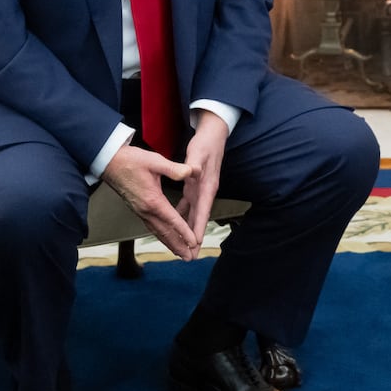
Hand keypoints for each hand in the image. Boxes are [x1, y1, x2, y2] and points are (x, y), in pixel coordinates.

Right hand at [102, 143, 197, 259]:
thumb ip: (175, 169)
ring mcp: (140, 211)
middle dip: (178, 246)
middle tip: (190, 258)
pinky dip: (161, 235)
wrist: (108, 162)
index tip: (194, 242)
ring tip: (181, 254)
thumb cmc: (131, 160)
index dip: (185, 232)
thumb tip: (192, 171)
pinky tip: (166, 238)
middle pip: (165, 233)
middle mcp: (146, 210)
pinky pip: (151, 227)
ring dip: (170, 244)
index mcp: (152, 200)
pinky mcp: (137, 209)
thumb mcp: (155, 161)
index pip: (172, 220)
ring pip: (157, 232)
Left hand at [176, 109, 228, 243]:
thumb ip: (195, 163)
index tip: (195, 242)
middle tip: (190, 256)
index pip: (202, 209)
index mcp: (206, 185)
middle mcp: (205, 191)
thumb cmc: (206, 143)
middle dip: (195, 237)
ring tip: (184, 247)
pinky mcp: (196, 187)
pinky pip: (189, 206)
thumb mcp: (199, 151)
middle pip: (199, 218)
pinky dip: (183, 216)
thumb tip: (194, 171)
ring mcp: (201, 190)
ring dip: (189, 230)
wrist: (214, 134)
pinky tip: (176, 224)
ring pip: (194, 215)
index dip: (198, 226)